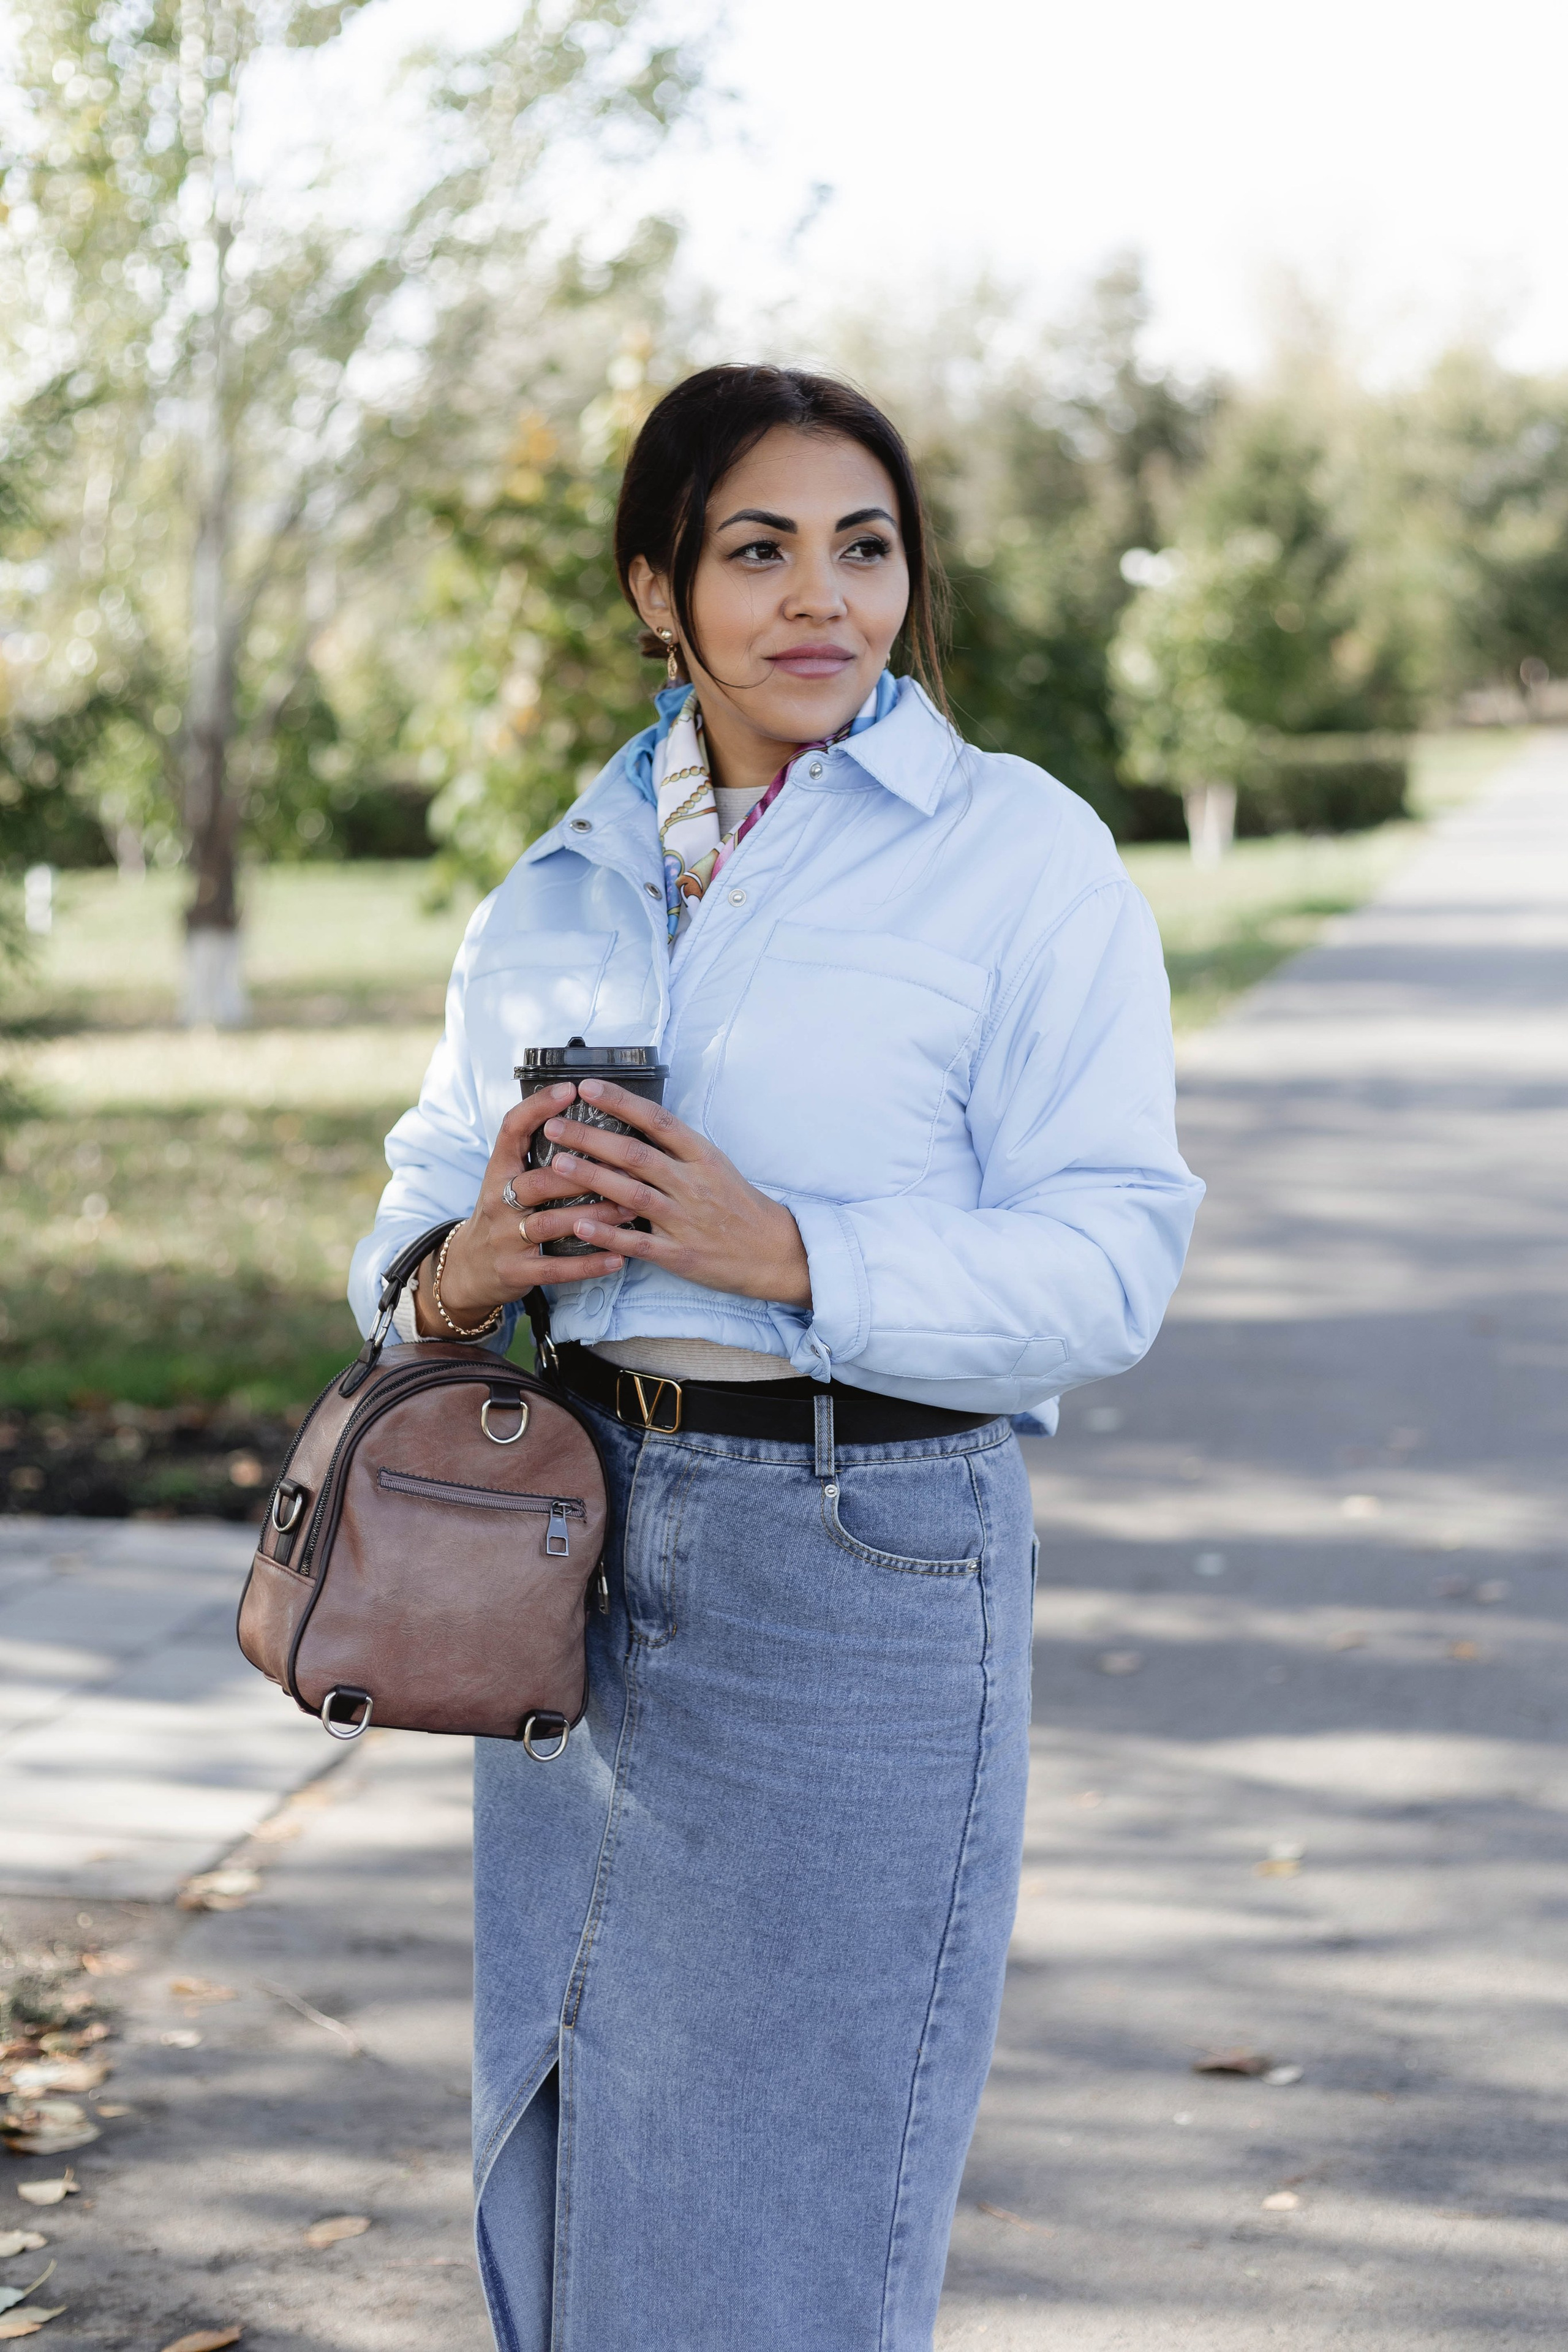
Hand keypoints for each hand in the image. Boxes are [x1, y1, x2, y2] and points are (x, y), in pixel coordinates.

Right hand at [413, 1083, 636, 1334]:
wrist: (467, 1269)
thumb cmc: (501, 1216)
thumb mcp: (507, 1180)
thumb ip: (535, 1155)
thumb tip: (585, 1120)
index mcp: (498, 1171)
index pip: (512, 1129)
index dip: (538, 1107)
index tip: (570, 1089)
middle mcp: (499, 1201)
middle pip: (540, 1181)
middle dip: (583, 1174)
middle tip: (625, 1167)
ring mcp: (505, 1238)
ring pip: (551, 1223)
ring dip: (594, 1216)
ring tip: (629, 1209)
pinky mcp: (516, 1271)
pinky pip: (556, 1268)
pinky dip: (589, 1264)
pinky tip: (618, 1257)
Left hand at [537, 1078, 812, 1309]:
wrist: (774, 1251)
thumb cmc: (738, 1204)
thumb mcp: (715, 1164)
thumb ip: (676, 1147)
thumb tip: (633, 1120)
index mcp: (702, 1156)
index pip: (656, 1120)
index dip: (620, 1102)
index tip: (586, 1086)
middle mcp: (693, 1184)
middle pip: (636, 1154)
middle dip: (591, 1137)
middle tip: (554, 1125)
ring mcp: (686, 1219)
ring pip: (632, 1194)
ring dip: (592, 1178)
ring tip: (558, 1163)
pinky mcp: (680, 1254)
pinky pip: (639, 1242)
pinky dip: (609, 1232)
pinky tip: (580, 1223)